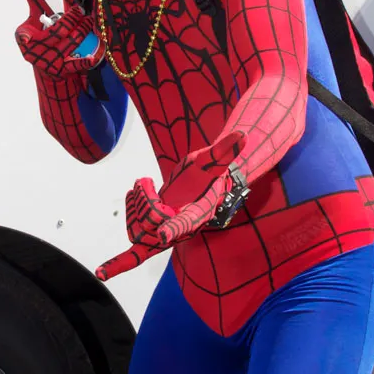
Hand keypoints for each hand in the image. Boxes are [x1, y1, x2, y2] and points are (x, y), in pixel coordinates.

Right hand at [15, 0, 104, 76]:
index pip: (33, 29)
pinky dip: (86, 60)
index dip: (44, 27)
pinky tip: (95, 55)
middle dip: (73, 20)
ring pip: (70, 43)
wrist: (45, 67)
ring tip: (89, 22)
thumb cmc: (40, 35)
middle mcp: (36, 52)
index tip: (58, 19)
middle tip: (82, 12)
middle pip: (58, 32)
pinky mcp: (64, 71)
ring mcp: (51, 62)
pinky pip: (77, 65)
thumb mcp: (34, 15)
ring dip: (82, 31)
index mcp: (25, 38)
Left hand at [96, 130, 245, 281]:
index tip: (162, 235)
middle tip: (145, 183)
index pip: (185, 225)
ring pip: (140, 232)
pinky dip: (130, 216)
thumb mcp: (214, 159)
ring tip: (139, 186)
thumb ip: (225, 151)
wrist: (203, 182)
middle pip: (154, 226)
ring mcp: (167, 232)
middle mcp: (182, 229)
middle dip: (144, 204)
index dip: (174, 230)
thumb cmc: (208, 171)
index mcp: (198, 214)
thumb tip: (242, 136)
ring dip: (135, 208)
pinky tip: (133, 193)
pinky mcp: (155, 229)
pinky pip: (136, 237)